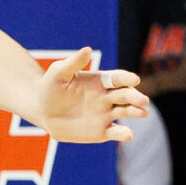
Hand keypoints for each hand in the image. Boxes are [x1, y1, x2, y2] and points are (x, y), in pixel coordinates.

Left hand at [31, 48, 149, 143]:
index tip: (134, 80)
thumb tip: (88, 49)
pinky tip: (128, 134)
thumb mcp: (58, 73)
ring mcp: (106, 114)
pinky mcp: (101, 131)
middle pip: (125, 95)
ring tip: (143, 113)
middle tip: (142, 101)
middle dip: (134, 97)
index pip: (117, 78)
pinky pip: (115, 132)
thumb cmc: (50, 87)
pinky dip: (123, 133)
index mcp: (100, 81)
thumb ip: (73, 63)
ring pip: (125, 112)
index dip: (126, 79)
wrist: (41, 110)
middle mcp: (107, 97)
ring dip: (135, 112)